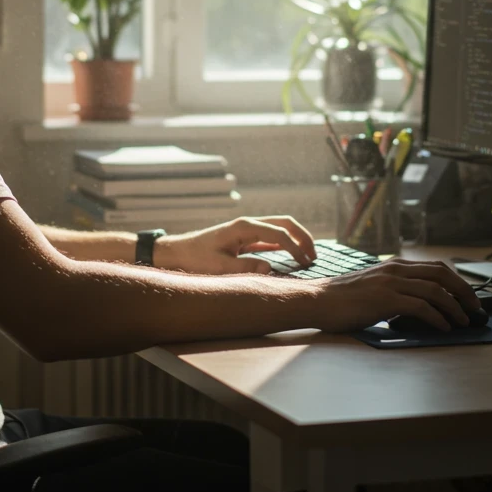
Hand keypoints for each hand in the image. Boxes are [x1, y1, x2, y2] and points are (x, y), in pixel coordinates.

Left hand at [154, 216, 317, 274]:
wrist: (176, 253)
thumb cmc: (195, 259)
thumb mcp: (219, 267)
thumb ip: (245, 267)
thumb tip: (270, 268)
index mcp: (243, 227)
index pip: (278, 234)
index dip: (294, 248)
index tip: (305, 263)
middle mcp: (248, 224)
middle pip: (284, 223)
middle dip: (302, 236)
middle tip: (314, 256)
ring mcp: (247, 230)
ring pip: (280, 227)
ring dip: (296, 238)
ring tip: (309, 256)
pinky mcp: (245, 238)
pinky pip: (271, 237)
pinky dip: (285, 243)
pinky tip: (292, 255)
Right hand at [311, 259, 482, 332]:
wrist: (317, 301)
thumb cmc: (342, 300)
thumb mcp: (372, 287)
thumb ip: (394, 290)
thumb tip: (419, 306)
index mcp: (394, 266)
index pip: (435, 267)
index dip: (456, 280)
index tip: (468, 296)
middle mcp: (396, 270)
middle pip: (442, 273)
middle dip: (464, 291)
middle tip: (476, 308)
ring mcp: (391, 283)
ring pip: (435, 289)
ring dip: (455, 306)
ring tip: (464, 320)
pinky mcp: (385, 300)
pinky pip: (421, 306)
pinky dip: (438, 317)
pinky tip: (444, 327)